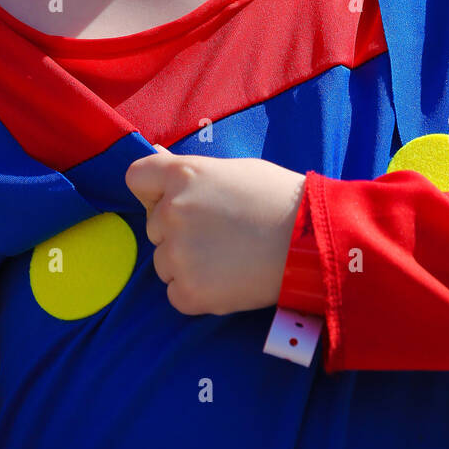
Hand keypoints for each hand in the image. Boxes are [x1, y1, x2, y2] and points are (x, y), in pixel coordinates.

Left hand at [125, 144, 305, 315]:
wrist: (312, 242)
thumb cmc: (279, 198)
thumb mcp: (233, 170)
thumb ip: (190, 170)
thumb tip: (154, 154)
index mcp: (183, 175)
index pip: (137, 178)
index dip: (153, 190)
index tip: (171, 199)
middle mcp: (172, 211)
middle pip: (154, 225)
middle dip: (180, 230)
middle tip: (222, 233)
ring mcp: (178, 253)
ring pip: (164, 262)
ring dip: (188, 263)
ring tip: (230, 258)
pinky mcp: (190, 291)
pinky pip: (177, 294)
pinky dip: (197, 292)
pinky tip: (229, 280)